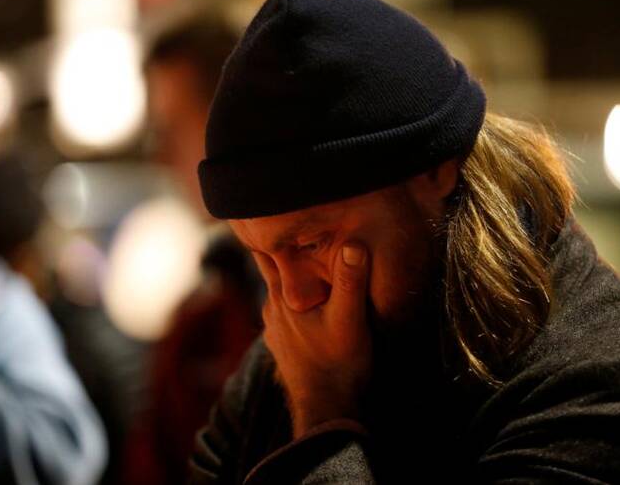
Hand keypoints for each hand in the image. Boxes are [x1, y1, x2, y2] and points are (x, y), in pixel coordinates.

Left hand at [262, 243, 371, 437]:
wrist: (326, 411)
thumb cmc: (339, 364)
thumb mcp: (350, 320)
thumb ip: (350, 282)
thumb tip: (353, 243)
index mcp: (282, 297)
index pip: (266, 252)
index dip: (270, 230)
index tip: (270, 208)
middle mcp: (272, 309)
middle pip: (272, 269)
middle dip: (283, 250)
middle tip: (293, 225)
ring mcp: (275, 329)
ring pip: (280, 291)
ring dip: (291, 276)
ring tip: (307, 258)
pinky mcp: (284, 345)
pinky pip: (287, 311)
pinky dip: (295, 299)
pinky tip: (311, 300)